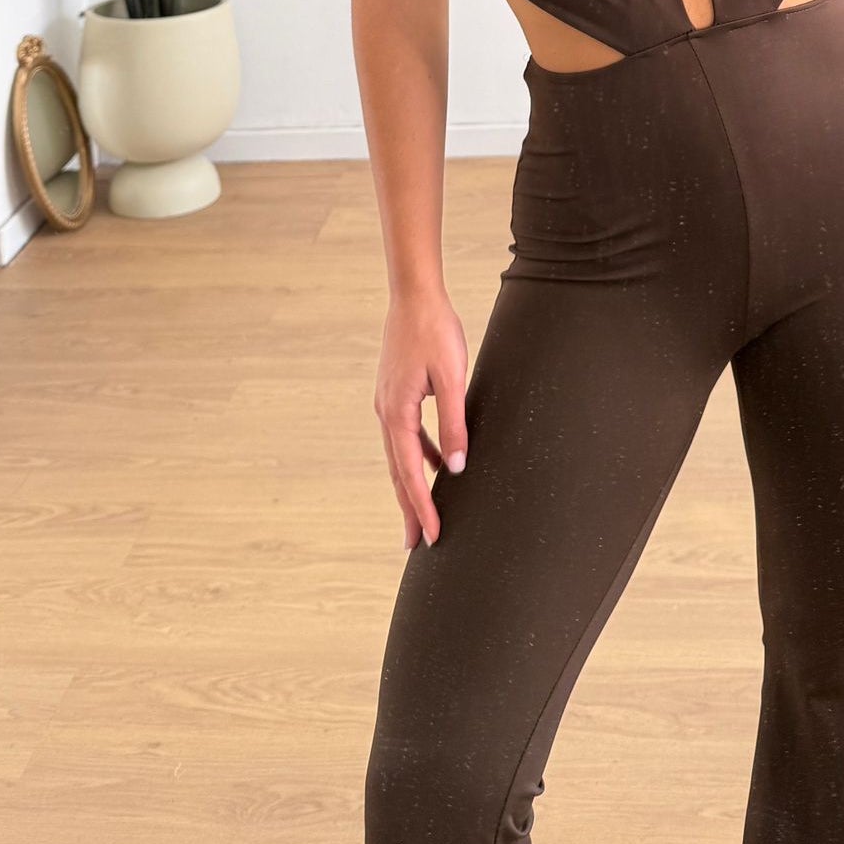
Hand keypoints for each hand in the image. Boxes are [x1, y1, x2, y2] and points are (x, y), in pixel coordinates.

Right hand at [375, 286, 469, 549]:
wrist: (414, 296)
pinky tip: (435, 464)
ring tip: (422, 514)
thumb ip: (454, 423)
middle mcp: (387, 413)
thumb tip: (456, 467)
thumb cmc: (435, 332)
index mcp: (398, 414)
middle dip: (409, 509)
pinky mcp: (397, 393)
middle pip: (399, 473)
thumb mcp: (453, 378)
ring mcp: (389, 403)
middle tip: (416, 546)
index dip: (422, 507)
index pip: (411, 473)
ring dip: (411, 486)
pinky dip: (418, 456)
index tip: (431, 537)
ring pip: (401, 456)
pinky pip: (407, 436)